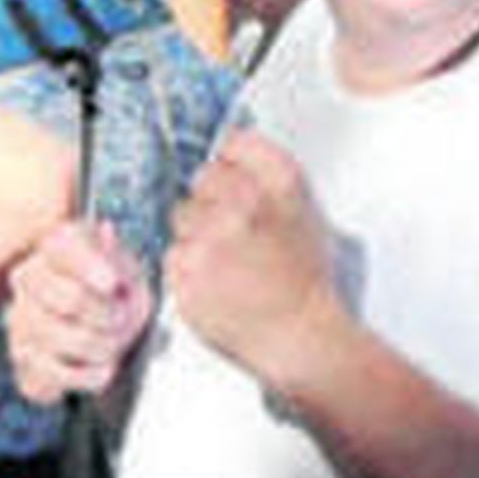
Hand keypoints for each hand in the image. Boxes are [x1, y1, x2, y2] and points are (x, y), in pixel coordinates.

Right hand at [6, 217, 152, 402]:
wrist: (112, 333)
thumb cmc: (119, 292)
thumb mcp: (128, 267)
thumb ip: (116, 255)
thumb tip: (105, 232)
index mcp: (57, 245)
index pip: (64, 248)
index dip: (89, 267)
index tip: (113, 284)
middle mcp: (28, 279)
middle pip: (69, 299)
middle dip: (106, 314)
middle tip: (123, 318)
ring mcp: (20, 322)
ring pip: (60, 339)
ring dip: (100, 347)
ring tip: (116, 344)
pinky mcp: (23, 364)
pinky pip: (51, 376)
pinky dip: (86, 376)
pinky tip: (104, 369)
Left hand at [167, 127, 341, 393]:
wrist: (298, 335)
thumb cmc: (304, 277)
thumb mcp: (303, 209)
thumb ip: (268, 172)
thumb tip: (232, 143)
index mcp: (277, 182)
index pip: (234, 144)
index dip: (232, 163)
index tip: (234, 180)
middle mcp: (242, 204)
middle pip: (202, 179)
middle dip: (212, 200)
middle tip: (232, 232)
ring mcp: (210, 239)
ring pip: (183, 216)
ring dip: (196, 233)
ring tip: (225, 262)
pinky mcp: (187, 273)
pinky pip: (174, 254)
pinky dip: (187, 267)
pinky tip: (214, 282)